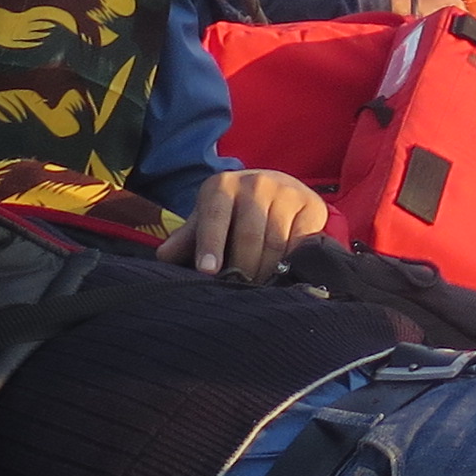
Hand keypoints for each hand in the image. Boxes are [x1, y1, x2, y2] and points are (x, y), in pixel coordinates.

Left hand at [163, 165, 330, 276]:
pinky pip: (300, 244)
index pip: (214, 217)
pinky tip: (283, 276)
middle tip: (237, 292)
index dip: (211, 245)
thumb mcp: (207, 220)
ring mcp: (286, 193)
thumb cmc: (233, 212)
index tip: (208, 271)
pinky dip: (290, 264)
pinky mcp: (311, 206)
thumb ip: (187, 239)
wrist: (280, 190)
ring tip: (258, 289)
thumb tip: (164, 258)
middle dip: (242, 268)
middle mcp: (255, 183)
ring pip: (275, 244)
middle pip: (248, 236)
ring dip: (266, 271)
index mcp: (222, 186)